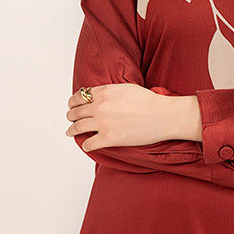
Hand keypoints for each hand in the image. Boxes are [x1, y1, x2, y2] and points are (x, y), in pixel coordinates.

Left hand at [65, 84, 201, 150]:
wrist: (163, 116)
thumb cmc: (149, 101)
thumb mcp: (125, 88)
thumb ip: (108, 91)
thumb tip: (98, 96)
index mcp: (104, 92)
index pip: (79, 96)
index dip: (73, 102)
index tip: (72, 105)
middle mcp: (100, 107)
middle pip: (75, 112)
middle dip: (71, 116)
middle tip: (70, 119)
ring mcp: (102, 123)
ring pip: (77, 127)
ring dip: (72, 130)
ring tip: (70, 132)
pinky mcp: (108, 138)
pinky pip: (88, 143)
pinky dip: (85, 145)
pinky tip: (86, 145)